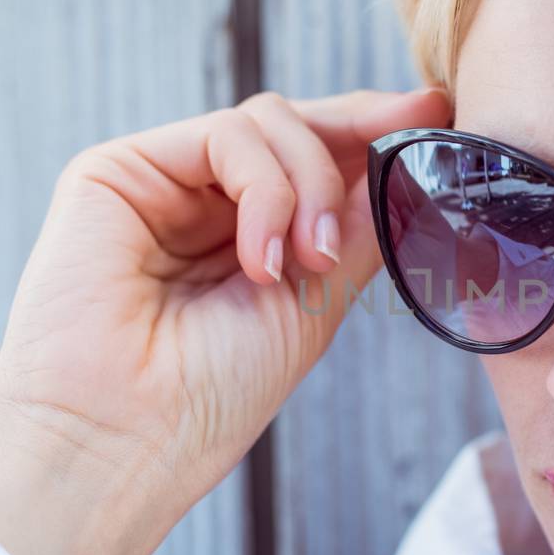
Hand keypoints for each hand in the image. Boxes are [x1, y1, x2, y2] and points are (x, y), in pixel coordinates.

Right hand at [0, 87, 450, 554]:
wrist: (127, 441)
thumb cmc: (212, 396)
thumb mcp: (314, 303)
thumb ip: (354, 228)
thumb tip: (411, 162)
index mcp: (247, 236)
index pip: (317, 160)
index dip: (375, 132)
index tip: (436, 113)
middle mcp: (201, 202)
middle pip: (295, 124)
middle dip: (361, 130)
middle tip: (413, 137)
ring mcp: (161, 182)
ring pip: (268, 121)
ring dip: (310, 186)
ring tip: (305, 266)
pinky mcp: (117, 171)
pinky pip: (225, 136)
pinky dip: (266, 191)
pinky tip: (262, 260)